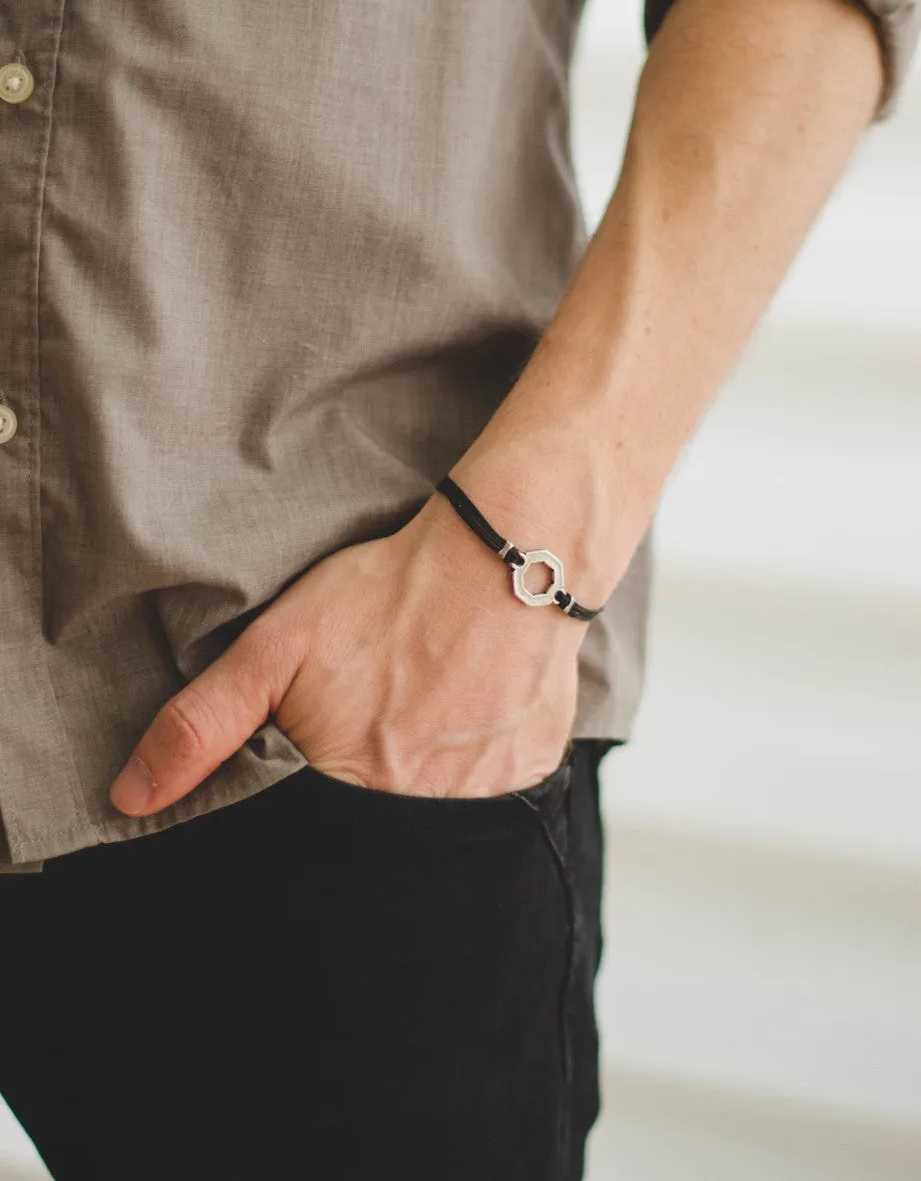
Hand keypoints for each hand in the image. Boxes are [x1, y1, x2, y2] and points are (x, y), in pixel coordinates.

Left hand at [109, 492, 585, 815]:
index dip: (307, 789)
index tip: (324, 739)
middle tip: (381, 712)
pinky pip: (491, 796)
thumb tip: (130, 798)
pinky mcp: (530, 777)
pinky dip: (472, 764)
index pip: (306, 839)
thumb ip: (200, 726)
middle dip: (363, 783)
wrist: (504, 558)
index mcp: (349, 794)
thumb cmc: (385, 597)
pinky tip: (467, 710)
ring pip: (433, 816)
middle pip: (370, 834)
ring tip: (424, 705)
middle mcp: (419, 818)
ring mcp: (485, 802)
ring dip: (421, 774)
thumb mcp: (275, 647)